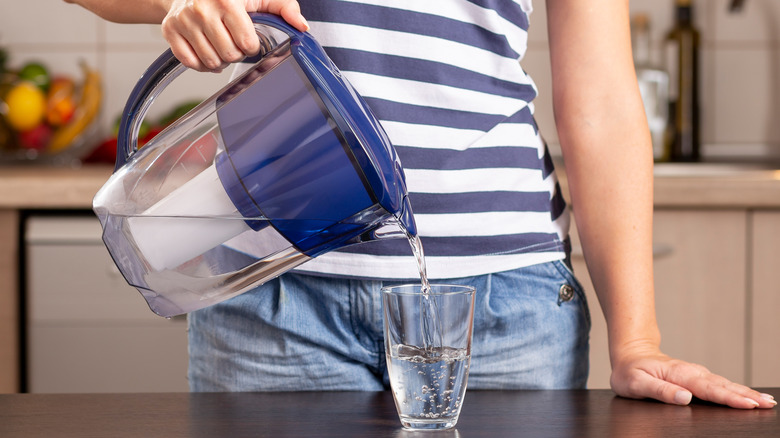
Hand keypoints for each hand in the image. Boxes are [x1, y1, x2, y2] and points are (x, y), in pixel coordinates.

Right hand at [161, 0, 307, 71]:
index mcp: (227, 0)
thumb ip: (284, 7)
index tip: (248, 38)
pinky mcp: (169, 30)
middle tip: (233, 42)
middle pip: (230, 55)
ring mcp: (183, 20)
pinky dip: (201, 64)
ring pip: (211, 61)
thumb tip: (302, 26)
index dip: (251, 45)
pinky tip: (207, 51)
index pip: (247, 43)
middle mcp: (202, 9)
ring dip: (220, 60)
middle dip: (236, 53)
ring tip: (221, 47)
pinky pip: (190, 63)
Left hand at [610, 342, 776, 408]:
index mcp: (679, 374)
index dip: (729, 397)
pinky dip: (736, 389)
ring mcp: (695, 373)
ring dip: (745, 392)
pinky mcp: (696, 377)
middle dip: (746, 395)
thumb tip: (685, 398)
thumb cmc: (630, 371)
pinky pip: (719, 384)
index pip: (708, 389)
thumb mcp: (637, 383)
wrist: (630, 353)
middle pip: (722, 386)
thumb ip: (660, 390)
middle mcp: (691, 372)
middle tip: (768, 404)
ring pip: (724, 384)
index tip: (748, 404)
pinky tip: (748, 395)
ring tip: (766, 401)